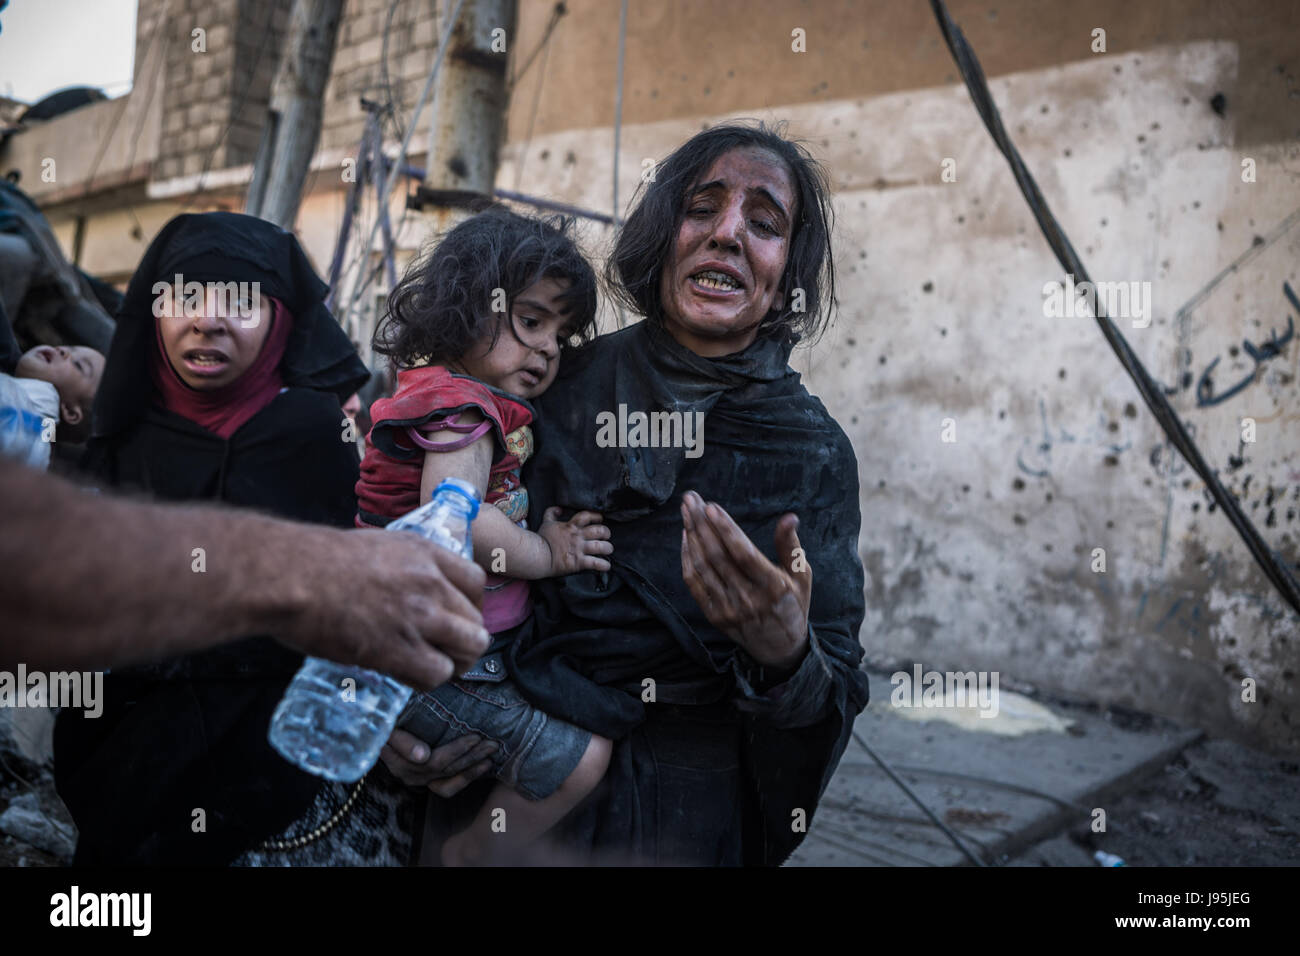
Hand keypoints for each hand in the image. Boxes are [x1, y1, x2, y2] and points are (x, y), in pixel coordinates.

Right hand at [278, 526, 490, 691]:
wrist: (289, 577)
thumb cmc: (316, 561)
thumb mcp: (376, 546)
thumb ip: (403, 565)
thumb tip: (407, 585)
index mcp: (425, 553)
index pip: (476, 582)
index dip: (471, 605)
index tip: (458, 616)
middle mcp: (430, 584)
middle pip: (476, 621)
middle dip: (466, 639)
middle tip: (448, 650)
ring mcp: (418, 618)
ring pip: (469, 648)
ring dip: (456, 663)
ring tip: (438, 667)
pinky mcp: (397, 651)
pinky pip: (437, 674)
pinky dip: (429, 681)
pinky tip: (413, 678)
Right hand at [380, 728, 497, 797]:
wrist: (378, 725)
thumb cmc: (385, 717)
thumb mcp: (388, 724)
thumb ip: (401, 741)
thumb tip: (423, 757)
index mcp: (397, 759)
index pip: (432, 760)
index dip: (456, 750)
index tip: (476, 738)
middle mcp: (408, 774)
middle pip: (444, 767)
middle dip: (470, 754)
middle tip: (492, 741)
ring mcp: (418, 779)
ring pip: (449, 778)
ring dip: (472, 766)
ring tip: (491, 751)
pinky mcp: (428, 781)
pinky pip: (449, 787)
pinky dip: (467, 777)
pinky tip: (484, 765)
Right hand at [538, 507, 612, 574]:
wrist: (537, 556)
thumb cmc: (541, 539)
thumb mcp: (546, 522)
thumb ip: (551, 513)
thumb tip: (559, 508)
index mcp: (571, 526)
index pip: (587, 516)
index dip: (596, 516)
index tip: (600, 518)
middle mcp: (578, 537)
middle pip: (599, 531)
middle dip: (606, 532)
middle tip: (606, 535)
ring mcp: (579, 550)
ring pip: (601, 547)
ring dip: (608, 548)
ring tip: (609, 549)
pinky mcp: (579, 563)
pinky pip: (595, 563)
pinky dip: (603, 565)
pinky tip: (607, 566)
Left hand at [680, 490, 810, 669]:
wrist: (779, 649)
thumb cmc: (793, 605)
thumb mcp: (801, 576)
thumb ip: (791, 545)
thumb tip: (789, 517)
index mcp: (773, 586)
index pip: (743, 554)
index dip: (726, 529)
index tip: (711, 507)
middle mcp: (748, 598)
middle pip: (717, 556)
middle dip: (701, 523)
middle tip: (691, 499)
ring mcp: (728, 608)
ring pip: (703, 567)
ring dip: (692, 536)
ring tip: (685, 511)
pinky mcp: (714, 615)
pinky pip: (694, 583)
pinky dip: (687, 558)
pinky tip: (687, 537)